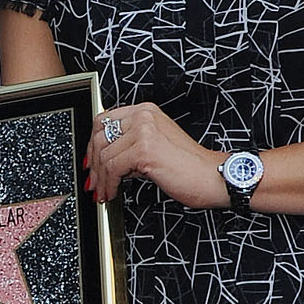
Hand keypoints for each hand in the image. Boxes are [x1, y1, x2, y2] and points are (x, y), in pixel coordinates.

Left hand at [88, 103, 236, 209]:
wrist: (212, 176)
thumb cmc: (189, 166)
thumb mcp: (156, 146)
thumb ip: (132, 146)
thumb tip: (107, 159)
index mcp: (146, 111)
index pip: (105, 121)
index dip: (93, 143)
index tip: (91, 161)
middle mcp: (143, 115)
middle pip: (100, 136)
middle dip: (93, 163)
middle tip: (94, 181)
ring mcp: (143, 130)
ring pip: (104, 155)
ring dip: (101, 179)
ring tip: (104, 192)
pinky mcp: (144, 149)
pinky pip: (112, 168)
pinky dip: (109, 184)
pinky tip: (112, 193)